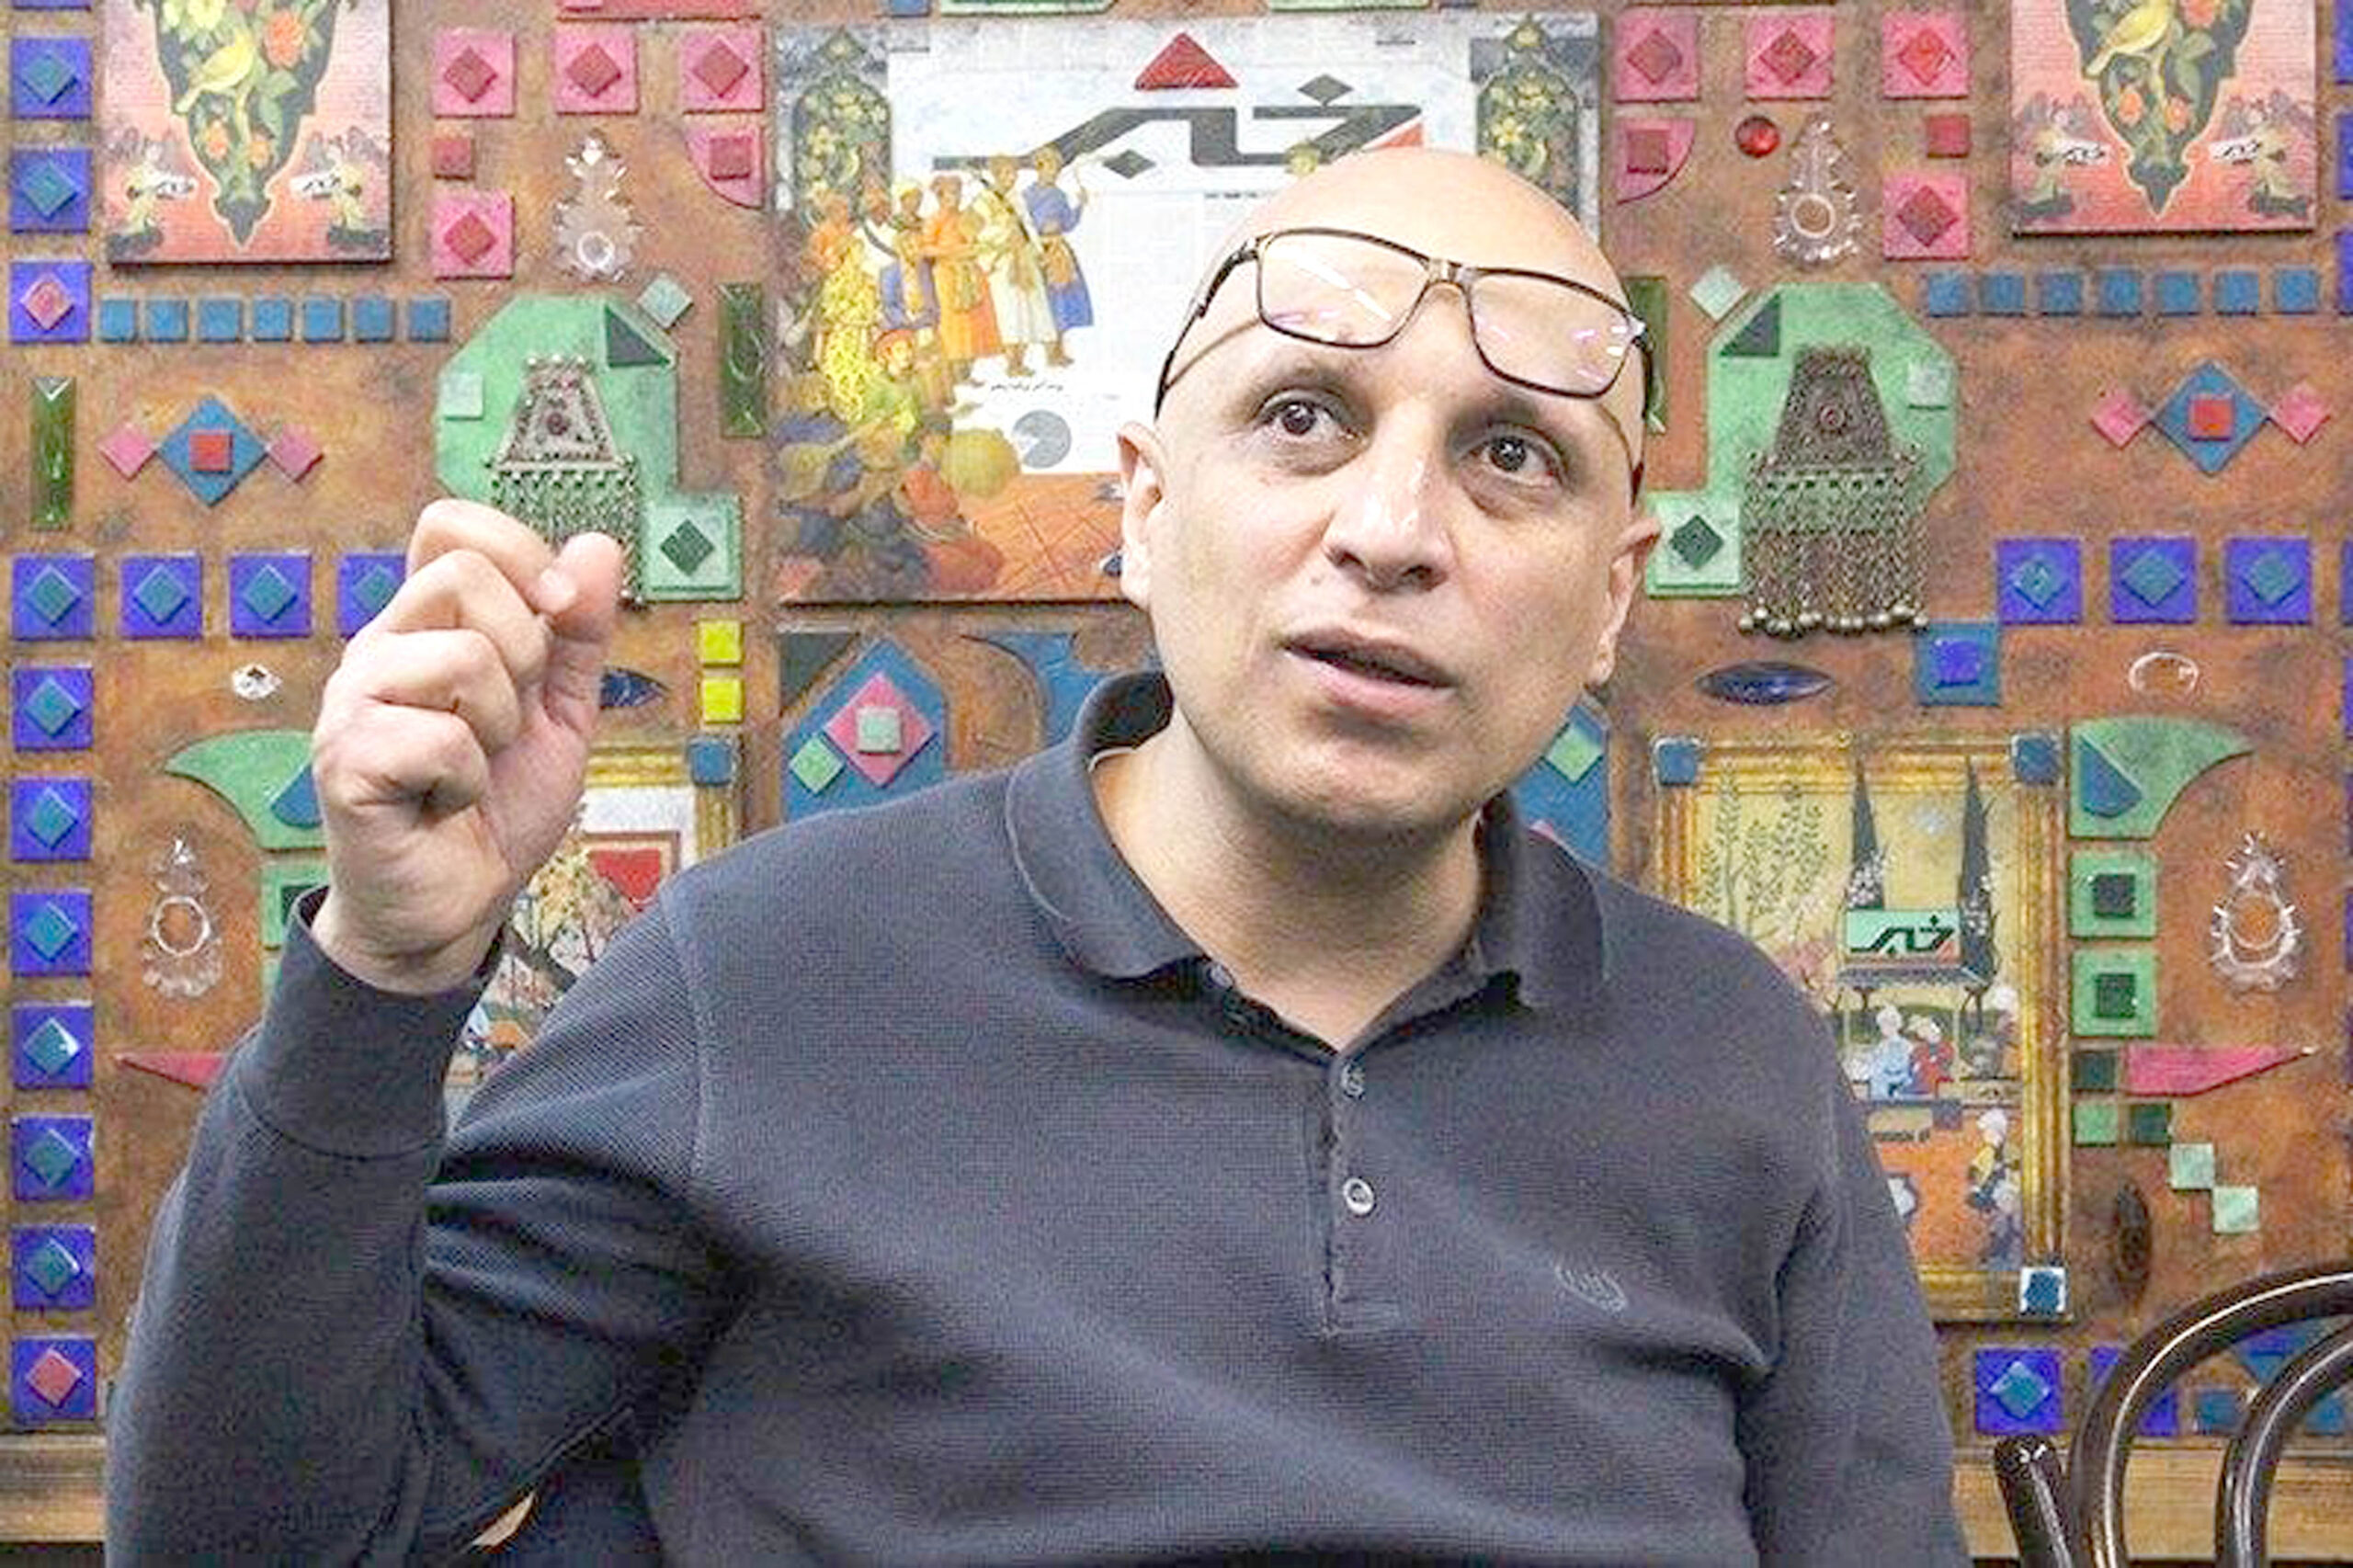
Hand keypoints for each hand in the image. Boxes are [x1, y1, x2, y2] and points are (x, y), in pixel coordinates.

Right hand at [309, 501, 623, 993]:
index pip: (450, 525)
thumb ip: (578, 634)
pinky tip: (444, 803)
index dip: (517, 550)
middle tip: (507, 721)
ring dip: (498, 725)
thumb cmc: (496, 806)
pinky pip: (439, 738)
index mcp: (426, 624)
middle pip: (463, 574)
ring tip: (475, 766)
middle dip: (524, 653)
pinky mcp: (344, 763)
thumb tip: (598, 544)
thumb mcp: (560, 713)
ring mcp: (352, 703)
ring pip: (460, 656)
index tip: (556, 612)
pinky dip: (466, 780)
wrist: (459, 905)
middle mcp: (380, 649)